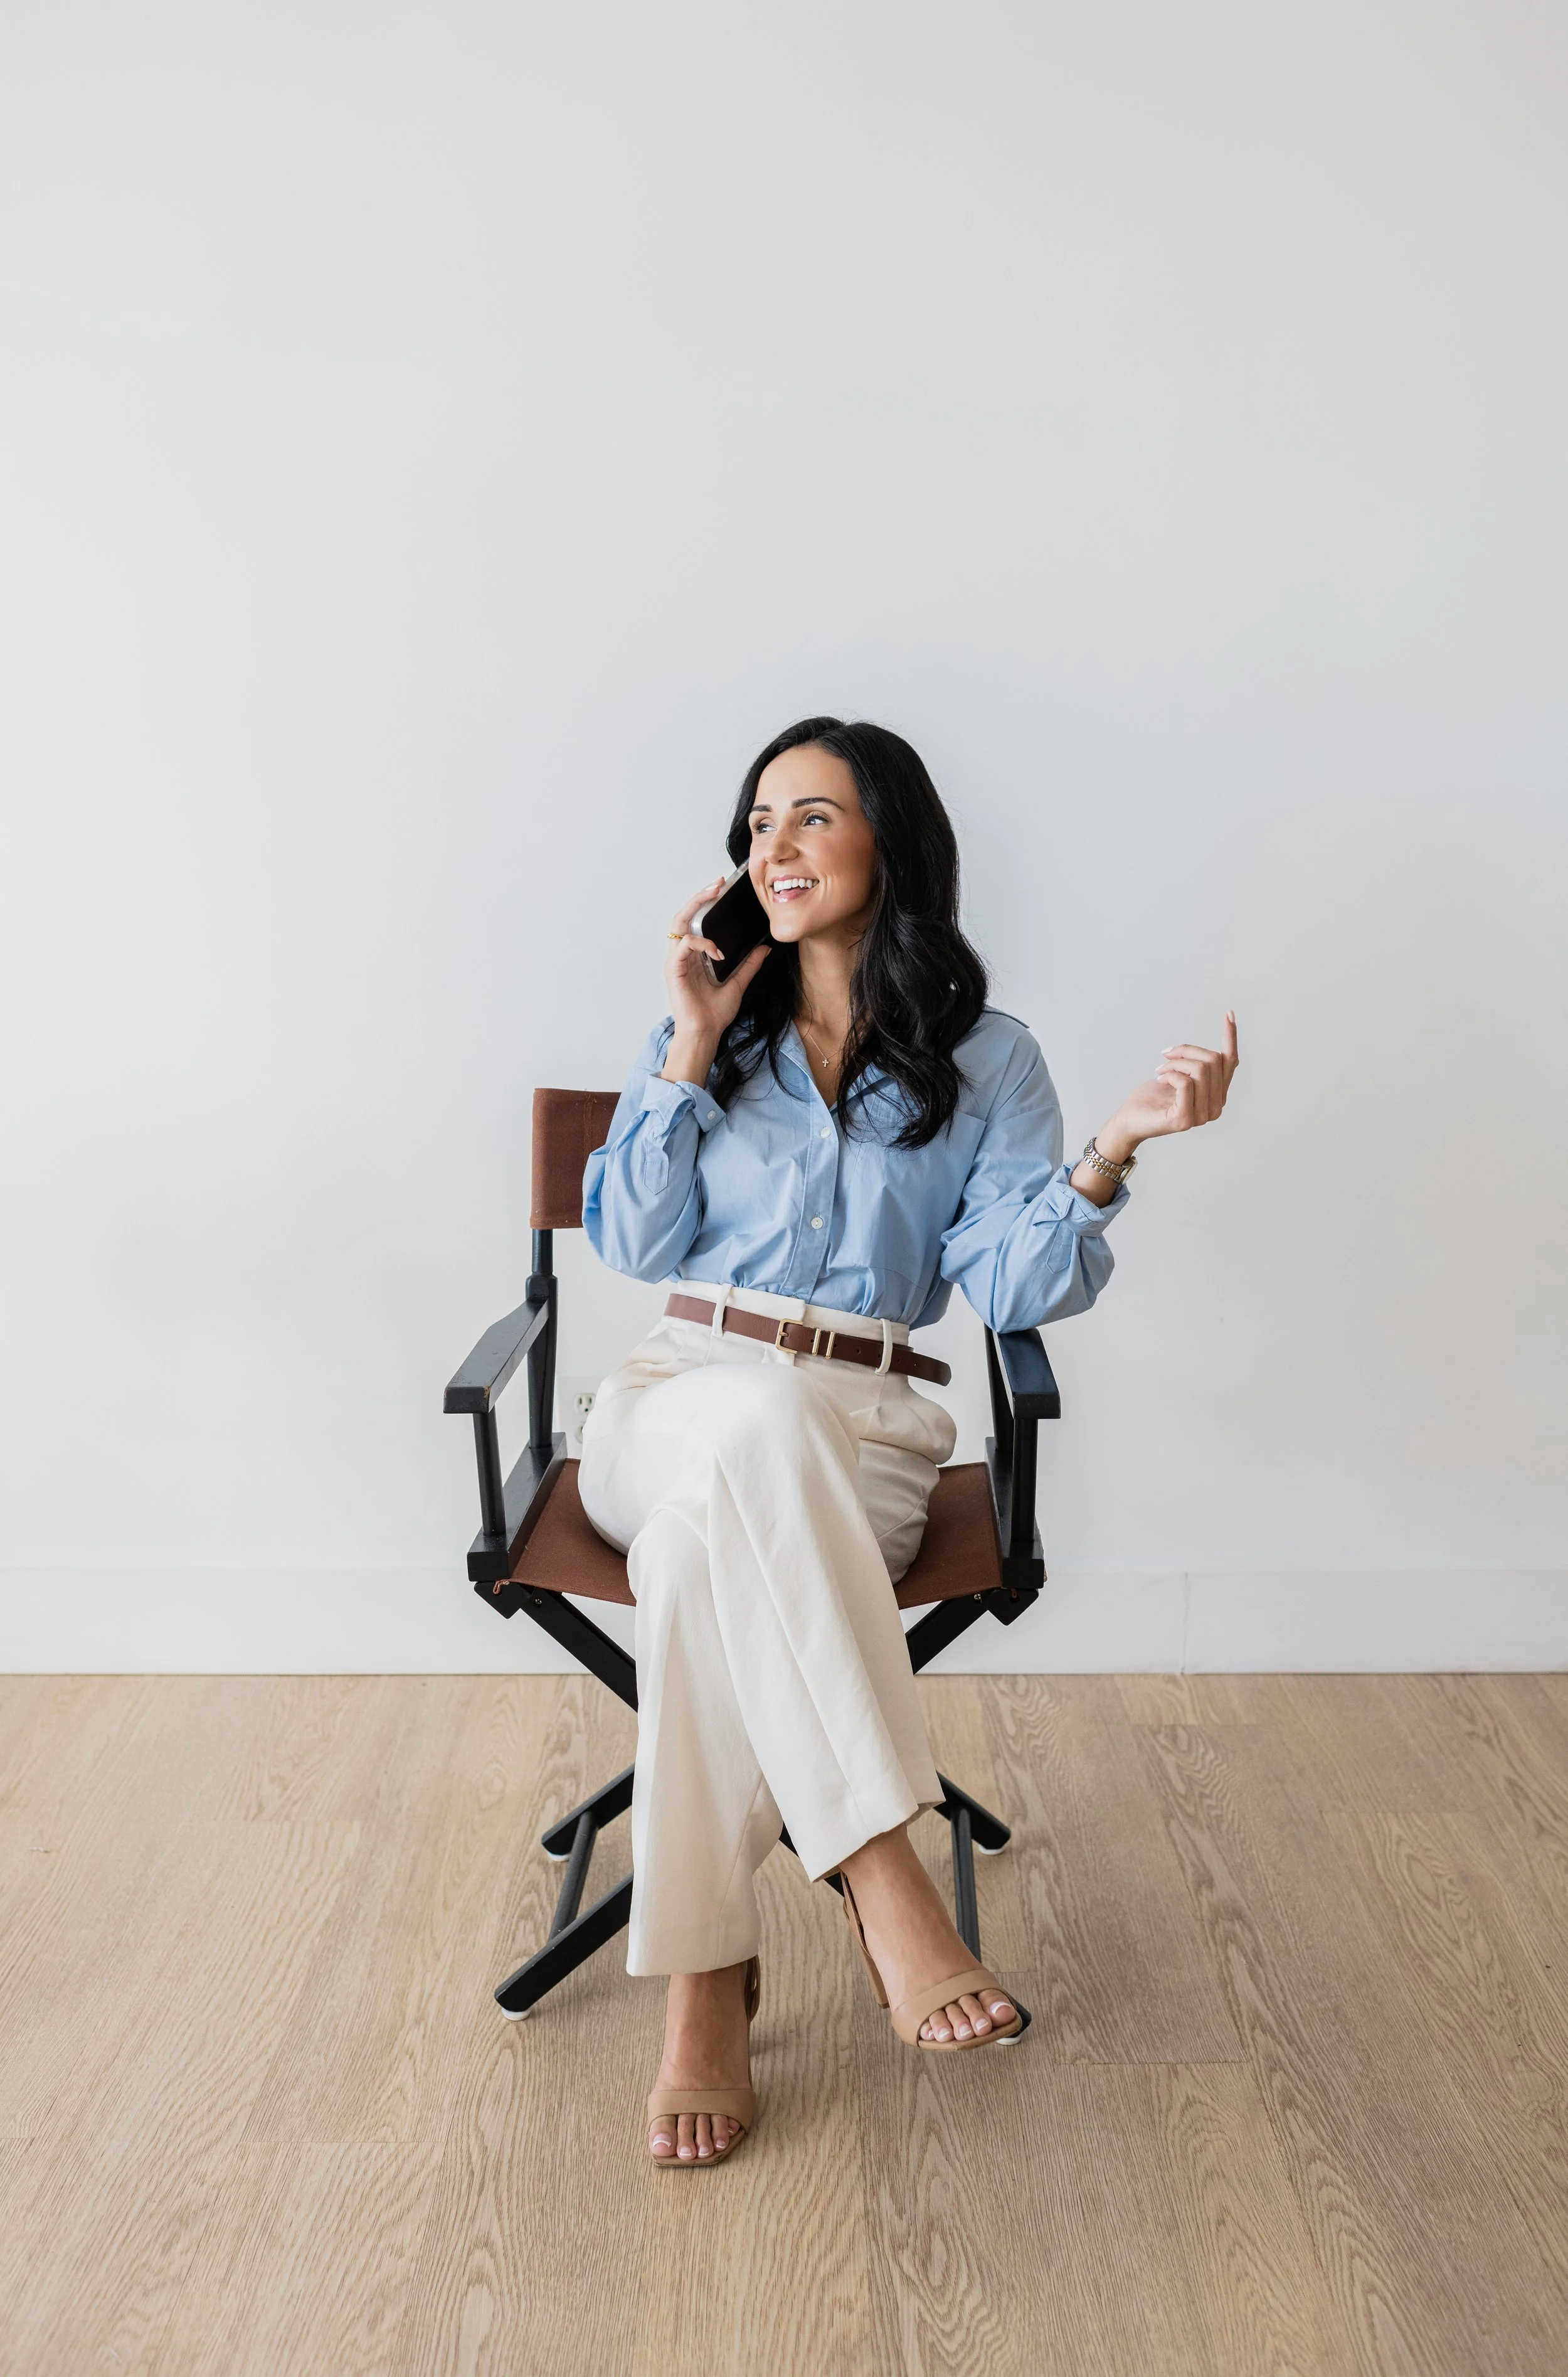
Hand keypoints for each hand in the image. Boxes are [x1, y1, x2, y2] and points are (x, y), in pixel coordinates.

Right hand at [662, 877, 770, 1081]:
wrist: (706, 1034)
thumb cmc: (714, 1013)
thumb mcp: (739, 983)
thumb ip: (749, 964)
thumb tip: (764, 948)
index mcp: (694, 956)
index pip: (695, 920)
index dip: (704, 902)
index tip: (721, 888)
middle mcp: (682, 955)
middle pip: (683, 915)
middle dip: (699, 896)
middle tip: (717, 884)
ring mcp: (676, 961)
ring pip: (679, 924)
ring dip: (696, 910)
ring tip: (713, 900)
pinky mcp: (674, 970)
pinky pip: (684, 946)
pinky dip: (702, 943)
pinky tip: (717, 952)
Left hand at [1098, 1012, 1238, 1159]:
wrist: (1129, 1120)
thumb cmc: (1152, 1097)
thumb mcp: (1178, 1074)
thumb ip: (1197, 1067)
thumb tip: (1208, 1053)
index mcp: (1217, 1095)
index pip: (1230, 1062)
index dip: (1230, 1037)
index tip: (1228, 1013)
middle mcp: (1215, 1107)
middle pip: (1213, 1061)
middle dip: (1187, 1050)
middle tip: (1166, 1054)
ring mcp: (1202, 1116)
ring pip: (1200, 1069)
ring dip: (1175, 1063)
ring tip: (1161, 1069)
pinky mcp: (1185, 1119)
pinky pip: (1185, 1083)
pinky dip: (1170, 1074)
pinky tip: (1160, 1079)